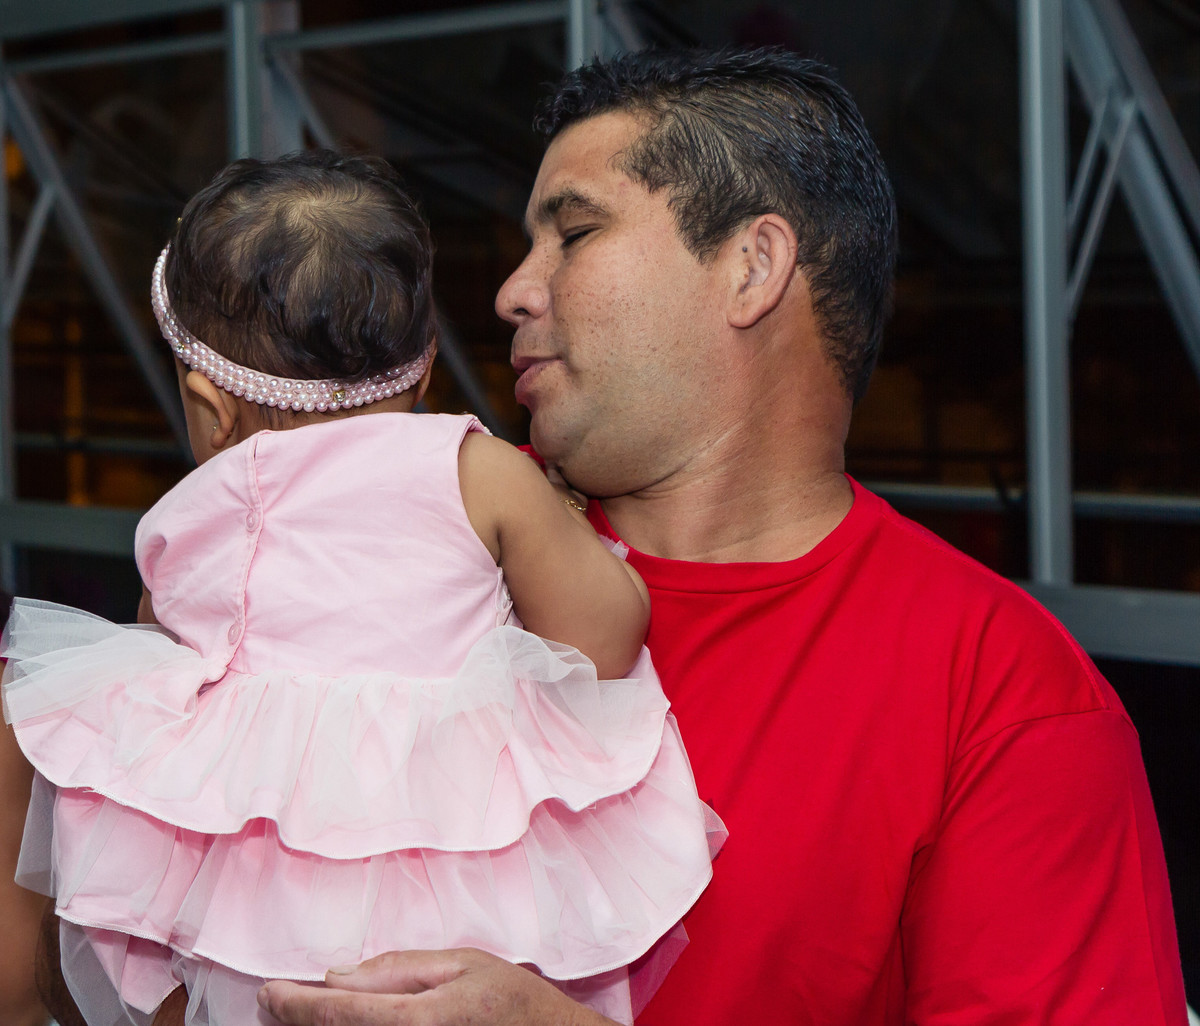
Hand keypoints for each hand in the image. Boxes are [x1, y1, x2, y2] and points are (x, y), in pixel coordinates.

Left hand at [257, 948, 615, 1025]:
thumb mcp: (463, 964)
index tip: (269, 993)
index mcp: (418, 1018)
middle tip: (271, 1003)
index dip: (295, 1004)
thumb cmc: (512, 1000)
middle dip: (296, 1020)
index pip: (338, 1011)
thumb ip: (399, 968)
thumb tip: (339, 974)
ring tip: (291, 1015)